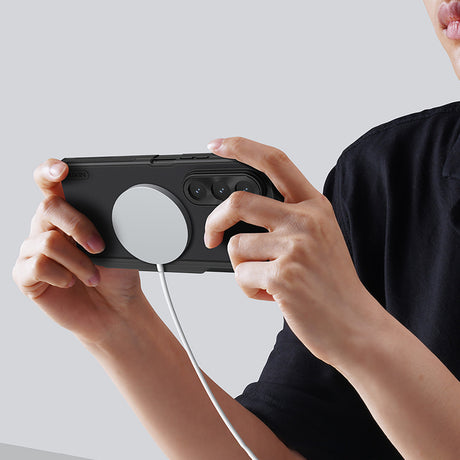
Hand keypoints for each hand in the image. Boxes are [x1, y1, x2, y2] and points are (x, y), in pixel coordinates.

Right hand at [12, 159, 145, 345]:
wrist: (115, 310)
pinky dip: (62, 275)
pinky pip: (38, 266)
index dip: (50, 171)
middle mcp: (46, 228)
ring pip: (47, 241)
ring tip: (93, 276)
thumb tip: (114, 211)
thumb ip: (108, 225)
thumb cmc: (116, 275)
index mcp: (68, 214)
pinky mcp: (26, 276)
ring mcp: (33, 251)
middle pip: (48, 207)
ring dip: (78, 262)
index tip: (62, 170)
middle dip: (79, 227)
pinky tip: (72, 282)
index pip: (50, 184)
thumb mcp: (120, 246)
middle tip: (100, 247)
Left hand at [205, 137, 376, 365]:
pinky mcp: (283, 274)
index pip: (275, 161)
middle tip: (212, 235)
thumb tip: (237, 221)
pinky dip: (248, 288)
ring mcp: (295, 246)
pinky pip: (240, 275)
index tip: (218, 144)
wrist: (355, 326)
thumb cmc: (332, 285)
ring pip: (235, 246)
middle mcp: (306, 220)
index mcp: (314, 206)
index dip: (242, 147)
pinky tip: (272, 294)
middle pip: (239, 201)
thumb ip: (286, 220)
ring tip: (266, 279)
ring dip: (242, 268)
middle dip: (215, 220)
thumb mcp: (319, 238)